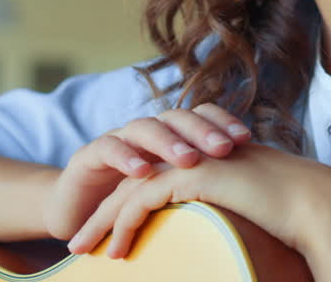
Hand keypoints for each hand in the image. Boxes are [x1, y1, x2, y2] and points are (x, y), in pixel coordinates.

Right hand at [42, 104, 252, 240]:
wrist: (76, 213)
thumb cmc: (133, 206)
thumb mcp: (171, 196)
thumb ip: (204, 188)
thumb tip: (254, 199)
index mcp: (169, 137)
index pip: (200, 116)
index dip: (222, 122)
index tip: (247, 139)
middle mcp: (146, 133)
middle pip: (177, 118)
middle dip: (202, 131)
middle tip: (225, 148)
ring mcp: (118, 140)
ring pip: (145, 128)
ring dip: (168, 142)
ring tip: (190, 160)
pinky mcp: (88, 156)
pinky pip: (107, 148)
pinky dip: (125, 157)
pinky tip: (142, 171)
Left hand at [65, 142, 330, 260]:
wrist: (312, 203)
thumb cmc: (292, 214)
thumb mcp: (249, 208)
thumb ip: (226, 210)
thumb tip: (217, 236)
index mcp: (204, 158)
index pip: (153, 178)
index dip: (125, 206)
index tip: (106, 233)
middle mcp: (193, 152)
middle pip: (132, 181)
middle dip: (101, 213)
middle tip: (79, 243)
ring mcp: (190, 159)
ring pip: (129, 190)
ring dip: (102, 221)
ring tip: (81, 250)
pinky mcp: (190, 174)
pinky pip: (141, 200)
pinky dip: (122, 225)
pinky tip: (115, 250)